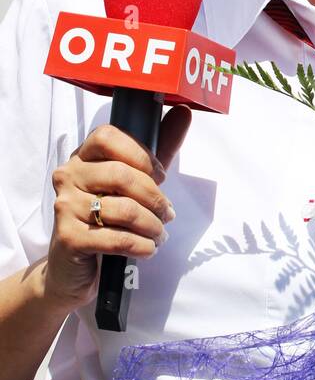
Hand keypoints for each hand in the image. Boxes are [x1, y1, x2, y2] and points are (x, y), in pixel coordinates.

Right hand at [44, 106, 191, 312]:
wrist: (74, 267)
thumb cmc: (107, 218)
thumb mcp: (135, 181)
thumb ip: (159, 148)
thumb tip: (184, 112)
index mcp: (83, 156)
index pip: (107, 136)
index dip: (141, 155)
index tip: (160, 176)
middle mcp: (68, 176)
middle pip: (121, 174)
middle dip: (154, 198)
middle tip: (167, 215)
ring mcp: (65, 206)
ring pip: (123, 209)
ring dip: (152, 226)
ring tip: (159, 235)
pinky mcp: (68, 237)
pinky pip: (116, 238)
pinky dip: (141, 246)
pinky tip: (147, 249)